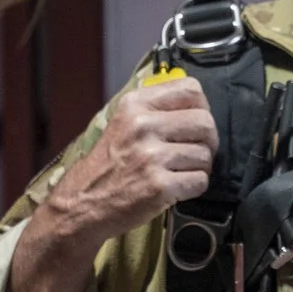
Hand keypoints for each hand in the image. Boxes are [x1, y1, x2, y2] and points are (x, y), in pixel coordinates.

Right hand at [45, 78, 216, 242]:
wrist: (84, 202)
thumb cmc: (109, 164)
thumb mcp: (123, 122)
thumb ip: (156, 109)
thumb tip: (197, 105)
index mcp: (136, 104)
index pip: (191, 90)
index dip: (202, 108)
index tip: (194, 124)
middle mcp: (143, 125)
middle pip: (205, 123)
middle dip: (208, 141)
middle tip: (194, 152)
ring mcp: (152, 156)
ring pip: (205, 155)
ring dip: (200, 167)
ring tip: (179, 172)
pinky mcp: (160, 186)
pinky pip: (200, 181)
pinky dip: (194, 187)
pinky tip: (176, 188)